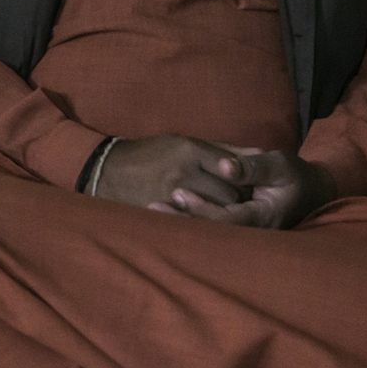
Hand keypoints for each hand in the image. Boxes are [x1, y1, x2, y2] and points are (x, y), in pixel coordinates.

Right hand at [94, 134, 253, 210]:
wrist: (107, 173)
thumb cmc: (151, 154)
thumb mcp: (184, 142)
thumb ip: (222, 149)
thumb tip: (259, 153)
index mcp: (190, 151)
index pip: (233, 168)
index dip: (244, 178)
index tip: (249, 182)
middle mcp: (184, 173)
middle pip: (230, 194)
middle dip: (238, 199)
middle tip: (241, 201)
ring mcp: (173, 196)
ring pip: (216, 212)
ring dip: (225, 215)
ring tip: (225, 213)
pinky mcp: (166, 214)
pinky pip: (197, 225)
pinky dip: (208, 225)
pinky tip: (208, 223)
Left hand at [168, 145, 336, 229]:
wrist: (310, 191)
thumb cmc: (295, 175)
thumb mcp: (280, 164)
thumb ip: (253, 167)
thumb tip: (224, 167)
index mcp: (262, 218)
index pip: (226, 219)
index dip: (201, 209)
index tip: (177, 194)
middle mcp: (251, 232)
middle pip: (211, 231)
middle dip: (182, 220)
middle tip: (152, 205)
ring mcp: (244, 233)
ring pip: (209, 232)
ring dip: (181, 222)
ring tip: (152, 209)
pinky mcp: (237, 228)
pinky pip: (212, 227)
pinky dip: (190, 220)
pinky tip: (168, 211)